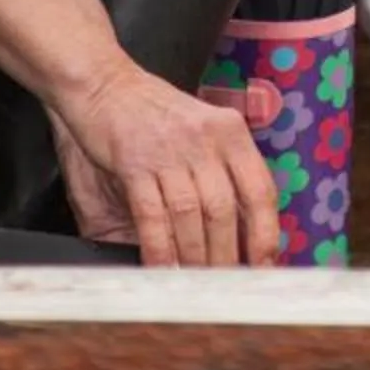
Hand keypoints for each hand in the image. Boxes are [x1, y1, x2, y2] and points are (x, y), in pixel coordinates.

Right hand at [52, 59, 282, 266]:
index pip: (260, 190)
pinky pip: (153, 216)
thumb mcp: (203, 128)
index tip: (263, 265)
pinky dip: (159, 249)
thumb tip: (241, 225)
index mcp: (231, 132)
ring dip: (194, 258)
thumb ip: (223, 167)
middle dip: (226, 256)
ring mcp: (170, 152)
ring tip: (196, 286)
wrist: (104, 83)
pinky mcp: (134, 163)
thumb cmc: (155, 111)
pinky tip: (162, 270)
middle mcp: (206, 141)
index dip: (264, 233)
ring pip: (191, 217)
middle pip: (225, 210)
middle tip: (225, 285)